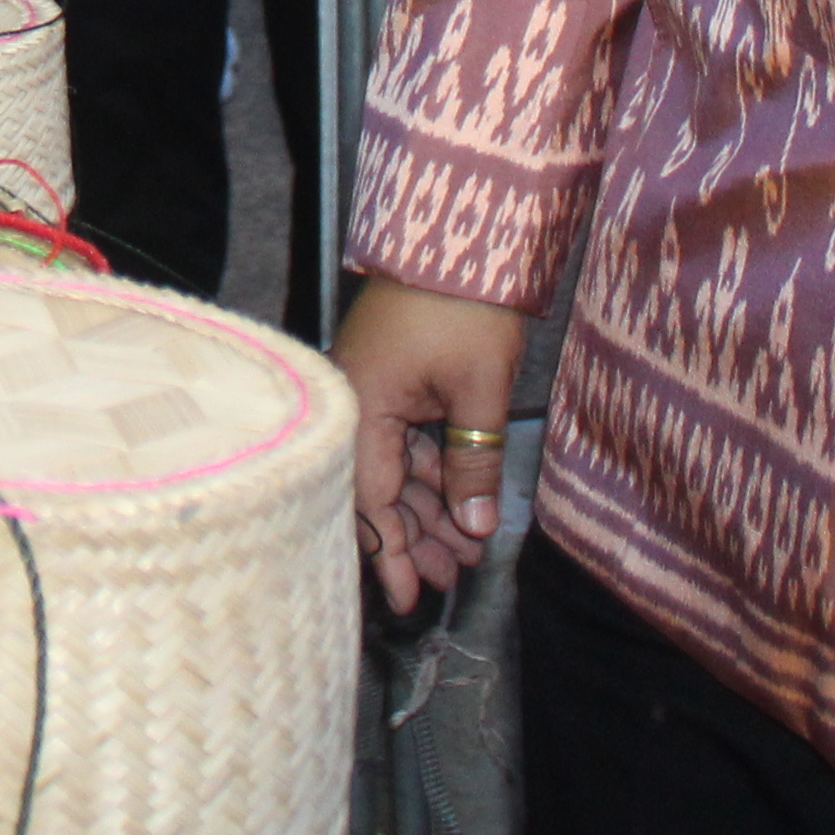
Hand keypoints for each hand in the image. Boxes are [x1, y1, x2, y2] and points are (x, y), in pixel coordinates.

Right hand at [331, 275, 527, 612]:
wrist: (463, 233)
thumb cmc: (465, 309)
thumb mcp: (480, 392)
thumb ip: (474, 462)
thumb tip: (475, 528)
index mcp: (360, 407)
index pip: (367, 500)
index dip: (389, 553)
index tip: (406, 601)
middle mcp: (354, 403)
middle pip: (377, 489)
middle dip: (416, 536)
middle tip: (455, 575)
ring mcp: (372, 390)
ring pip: (394, 467)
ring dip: (429, 507)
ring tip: (465, 548)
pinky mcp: (392, 379)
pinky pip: (404, 440)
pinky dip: (432, 471)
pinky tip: (460, 498)